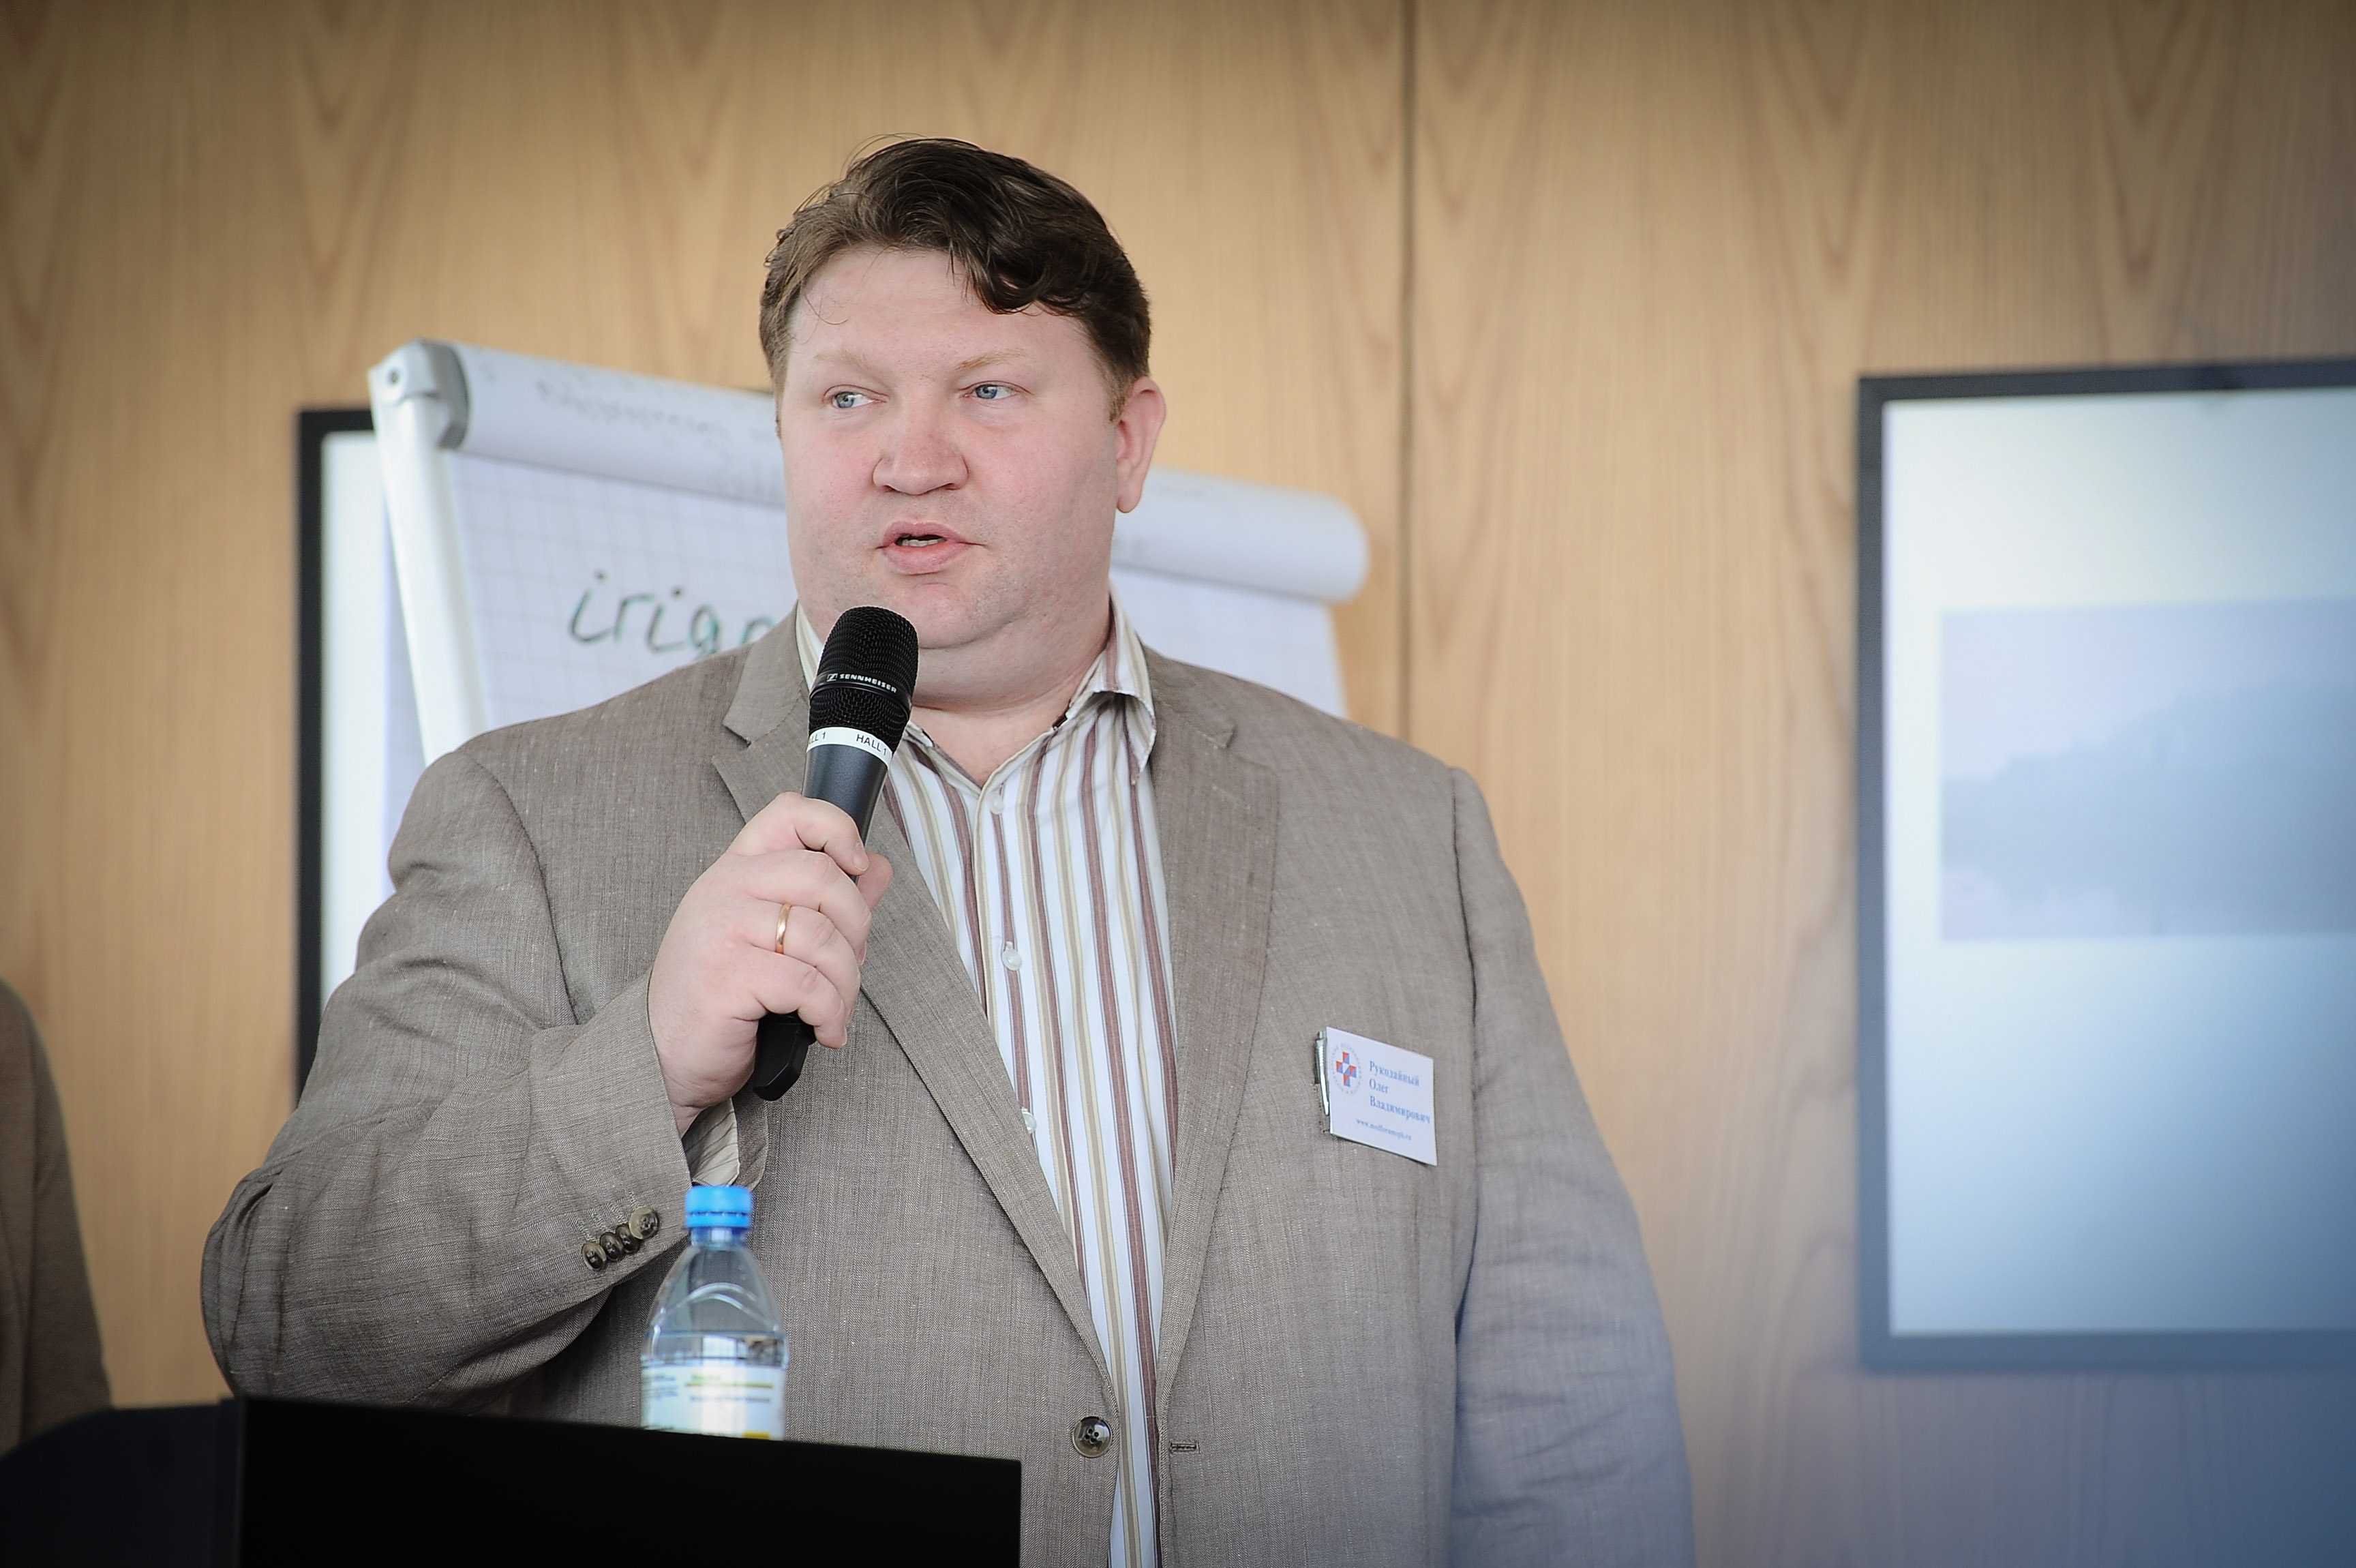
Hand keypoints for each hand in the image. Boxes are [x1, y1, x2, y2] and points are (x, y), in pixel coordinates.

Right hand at [647, 793, 892, 1134]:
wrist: (662, 1054)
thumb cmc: (719, 995)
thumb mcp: (770, 936)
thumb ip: (825, 901)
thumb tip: (877, 869)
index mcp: (737, 870)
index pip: (790, 813)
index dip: (837, 829)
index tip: (857, 865)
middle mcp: (726, 888)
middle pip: (823, 876)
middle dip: (857, 927)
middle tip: (850, 964)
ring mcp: (722, 928)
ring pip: (823, 936)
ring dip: (846, 983)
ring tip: (835, 1009)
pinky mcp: (727, 976)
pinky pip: (807, 985)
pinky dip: (830, 1013)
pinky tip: (824, 1030)